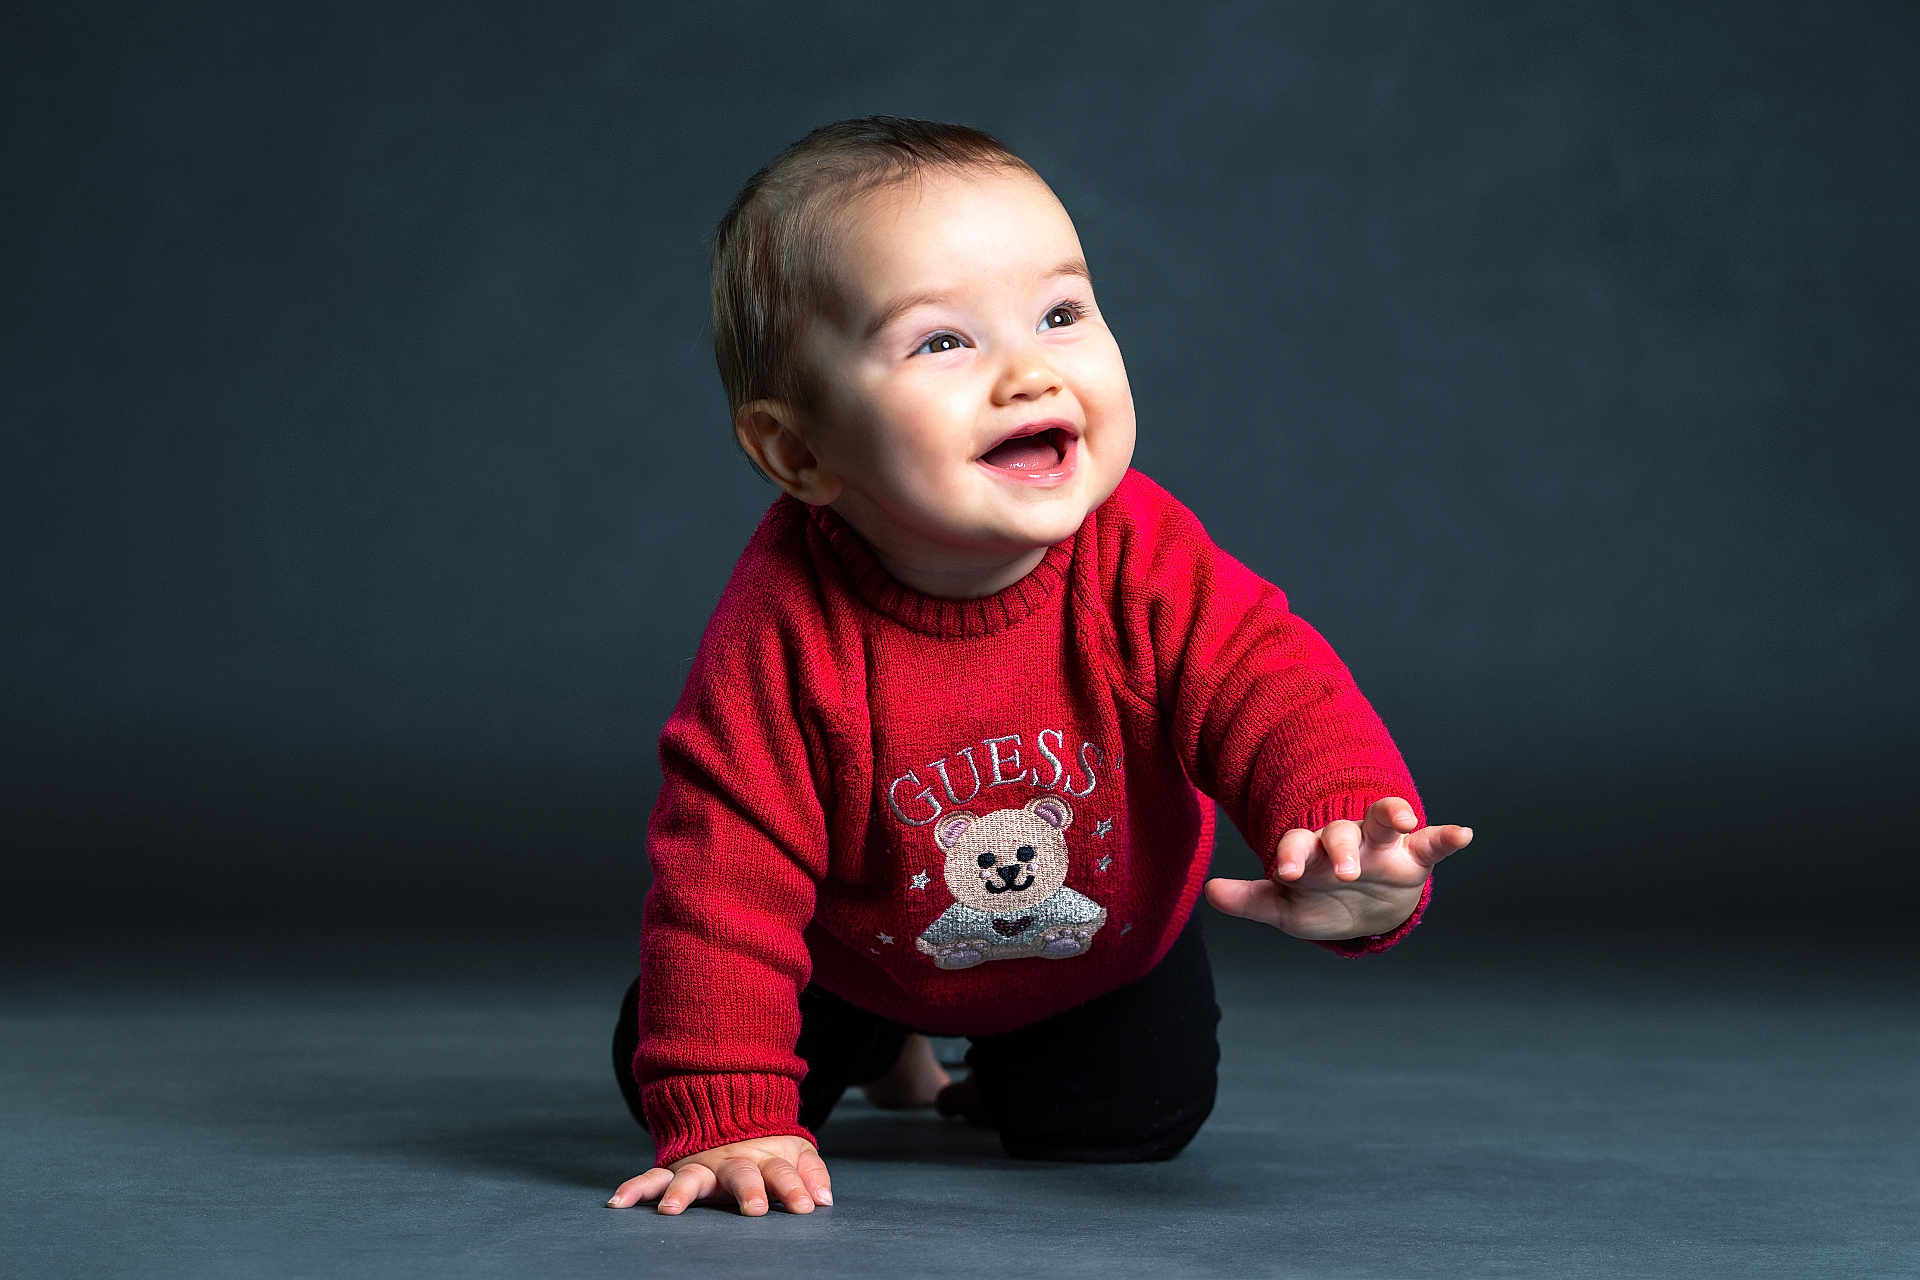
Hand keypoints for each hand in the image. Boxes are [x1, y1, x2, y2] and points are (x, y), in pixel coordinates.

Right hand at [606, 1135, 831, 1215]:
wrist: (728, 1106)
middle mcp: (731, 1161)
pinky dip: (634, 1188)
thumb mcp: (796, 1151)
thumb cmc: (768, 1144)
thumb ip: (811, 1173)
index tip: (806, 1207)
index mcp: (765, 1157)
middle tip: (755, 1209)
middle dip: (748, 1190)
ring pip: (691, 1176)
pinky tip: (618, 1202)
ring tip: (672, 1210)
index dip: (795, 1187)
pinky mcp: (673, 1169)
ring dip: (681, 1191)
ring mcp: (700, 1165)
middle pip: (741, 1173)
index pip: (782, 1172)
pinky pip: (650, 1177)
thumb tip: (825, 1200)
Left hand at [1203, 797, 1471, 939]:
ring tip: (1402, 817)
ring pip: (1382, 820)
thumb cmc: (1320, 902)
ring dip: (1390, 816)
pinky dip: (1446, 837)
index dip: (1290, 855)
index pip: (1297, 845)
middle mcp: (1344, 840)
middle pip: (1339, 832)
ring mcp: (1380, 846)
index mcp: (1310, 851)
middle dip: (1339, 848)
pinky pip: (1431, 842)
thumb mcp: (1285, 908)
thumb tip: (1210, 892)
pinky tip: (1463, 834)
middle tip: (1342, 872)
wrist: (1362, 914)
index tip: (1283, 873)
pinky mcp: (1412, 856)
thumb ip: (1250, 899)